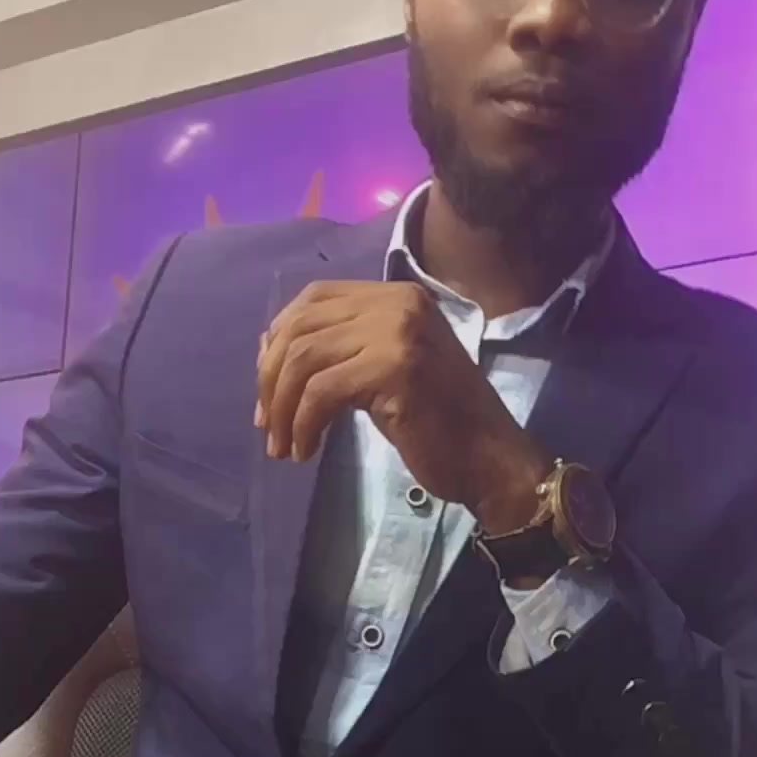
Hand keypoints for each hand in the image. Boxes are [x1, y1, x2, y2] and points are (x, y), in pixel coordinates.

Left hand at [255, 281, 549, 530]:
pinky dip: (302, 424)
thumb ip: (341, 350)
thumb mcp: (386, 371)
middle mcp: (398, 303)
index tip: (268, 388)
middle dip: (270, 378)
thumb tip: (268, 349)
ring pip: (305, 359)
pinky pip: (321, 392)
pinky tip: (305, 450)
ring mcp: (399, 333)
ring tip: (282, 444)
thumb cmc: (440, 422)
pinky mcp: (395, 369)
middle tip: (266, 424)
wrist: (491, 459)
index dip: (279, 338)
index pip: (314, 297)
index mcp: (397, 296)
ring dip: (282, 408)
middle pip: (302, 326)